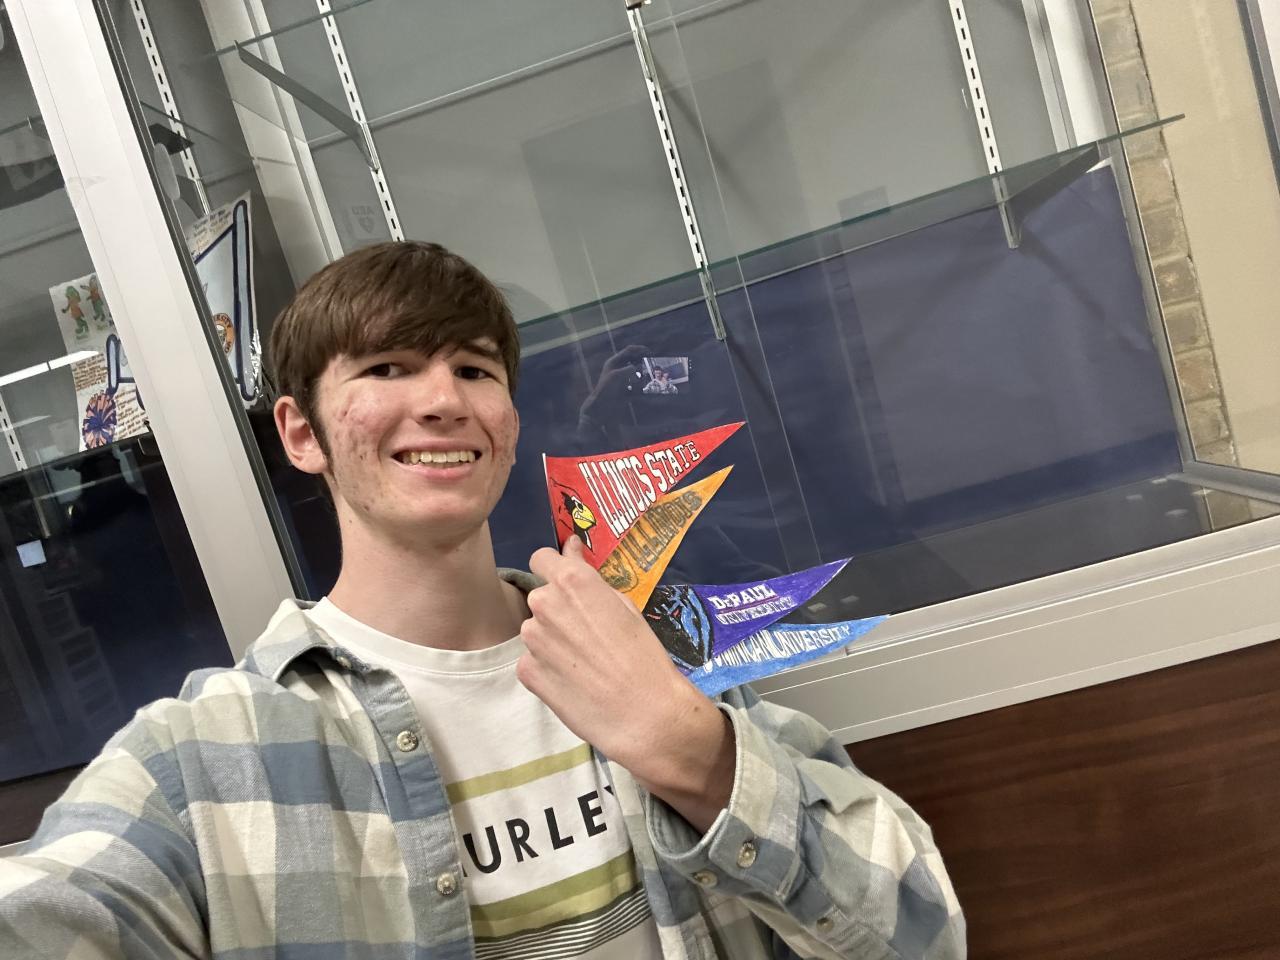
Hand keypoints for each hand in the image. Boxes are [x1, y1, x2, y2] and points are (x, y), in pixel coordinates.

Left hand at [520, 536, 734, 831]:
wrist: (644, 714)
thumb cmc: (644, 655)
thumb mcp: (624, 606)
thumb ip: (589, 578)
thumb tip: (570, 550)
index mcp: (571, 581)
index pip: (542, 558)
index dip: (554, 568)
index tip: (566, 581)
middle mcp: (544, 604)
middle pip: (541, 598)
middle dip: (558, 610)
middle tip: (586, 635)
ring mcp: (531, 640)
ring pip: (536, 631)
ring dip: (552, 640)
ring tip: (584, 664)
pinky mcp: (526, 672)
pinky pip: (532, 661)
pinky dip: (547, 669)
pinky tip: (573, 683)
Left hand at [579, 344, 648, 422]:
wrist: (602, 407)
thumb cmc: (606, 389)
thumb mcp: (616, 375)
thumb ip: (629, 369)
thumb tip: (638, 368)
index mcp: (614, 362)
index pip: (629, 351)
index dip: (639, 349)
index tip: (650, 352)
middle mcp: (619, 369)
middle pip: (634, 360)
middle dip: (643, 361)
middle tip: (653, 363)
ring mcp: (623, 379)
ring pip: (637, 372)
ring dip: (644, 373)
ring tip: (651, 374)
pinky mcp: (626, 389)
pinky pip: (638, 385)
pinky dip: (643, 385)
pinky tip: (647, 387)